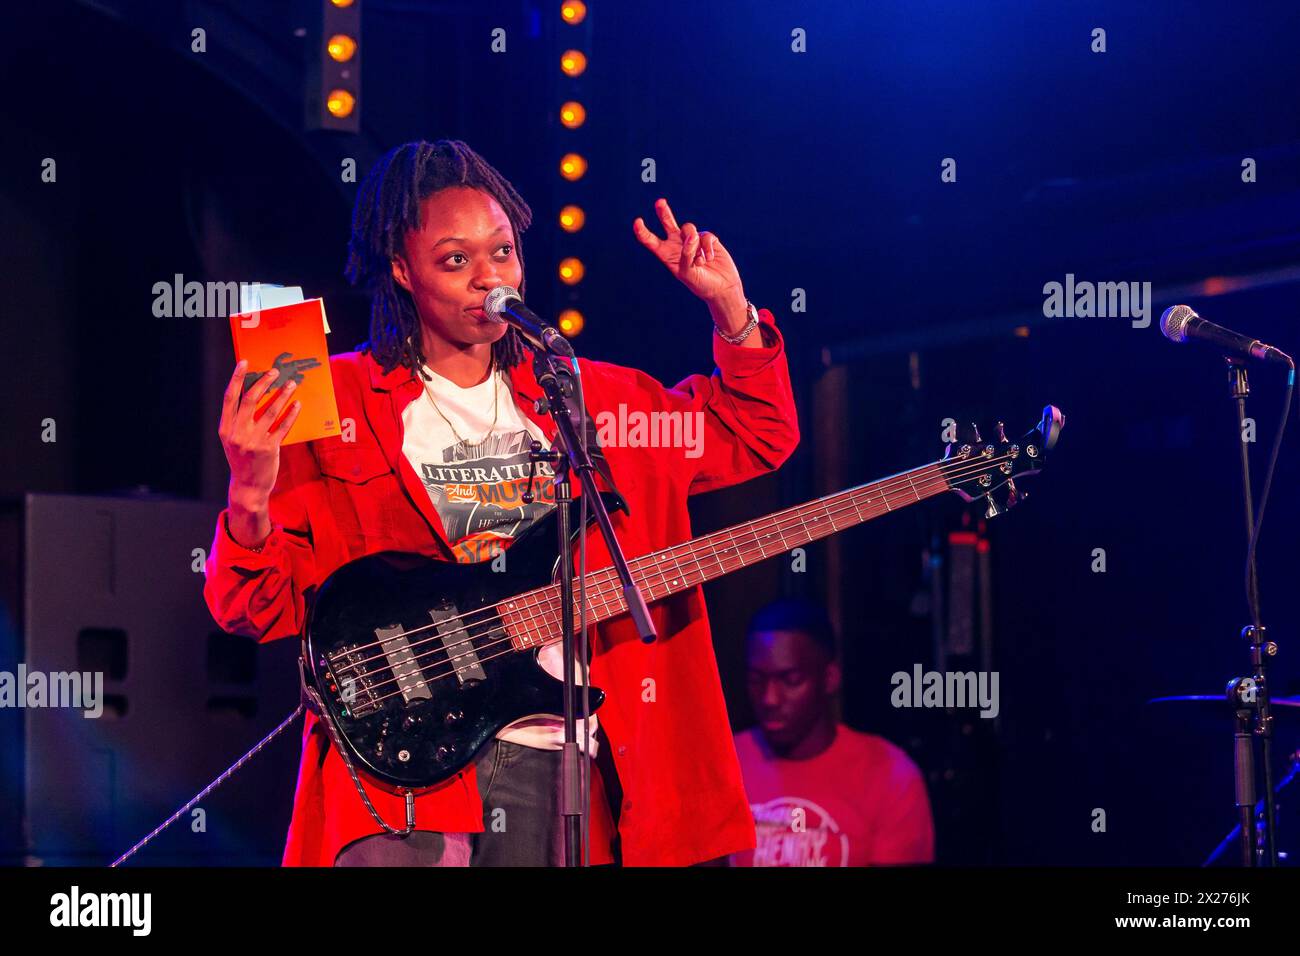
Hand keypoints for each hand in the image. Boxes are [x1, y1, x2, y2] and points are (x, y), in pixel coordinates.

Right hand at [219, 359, 301, 509]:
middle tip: (275, 372)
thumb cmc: (241, 459)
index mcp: (225, 428)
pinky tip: (297, 405)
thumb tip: (254, 393)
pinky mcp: (269, 449)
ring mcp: (253, 441)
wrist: (248, 487)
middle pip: (250, 400)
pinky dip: (291, 414)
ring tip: (291, 385)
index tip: (245, 363)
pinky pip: (283, 427)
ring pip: (270, 411)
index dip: (237, 378)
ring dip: (282, 395)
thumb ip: (238, 420)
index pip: (230, 397)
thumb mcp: (232, 440)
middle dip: (264, 383)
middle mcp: (237, 433)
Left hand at [633, 198, 744, 307]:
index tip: (637, 222)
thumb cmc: (701, 284)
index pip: (652, 241)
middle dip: (664, 212)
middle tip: (660, 202)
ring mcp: (693, 241)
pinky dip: (708, 247)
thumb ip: (686, 255)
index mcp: (667, 256)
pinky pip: (705, 235)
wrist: (723, 288)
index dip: (643, 232)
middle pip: (668, 224)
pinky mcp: (708, 240)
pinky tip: (710, 258)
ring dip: (694, 243)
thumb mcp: (688, 274)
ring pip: (688, 228)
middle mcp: (678, 246)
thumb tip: (692, 235)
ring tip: (700, 260)